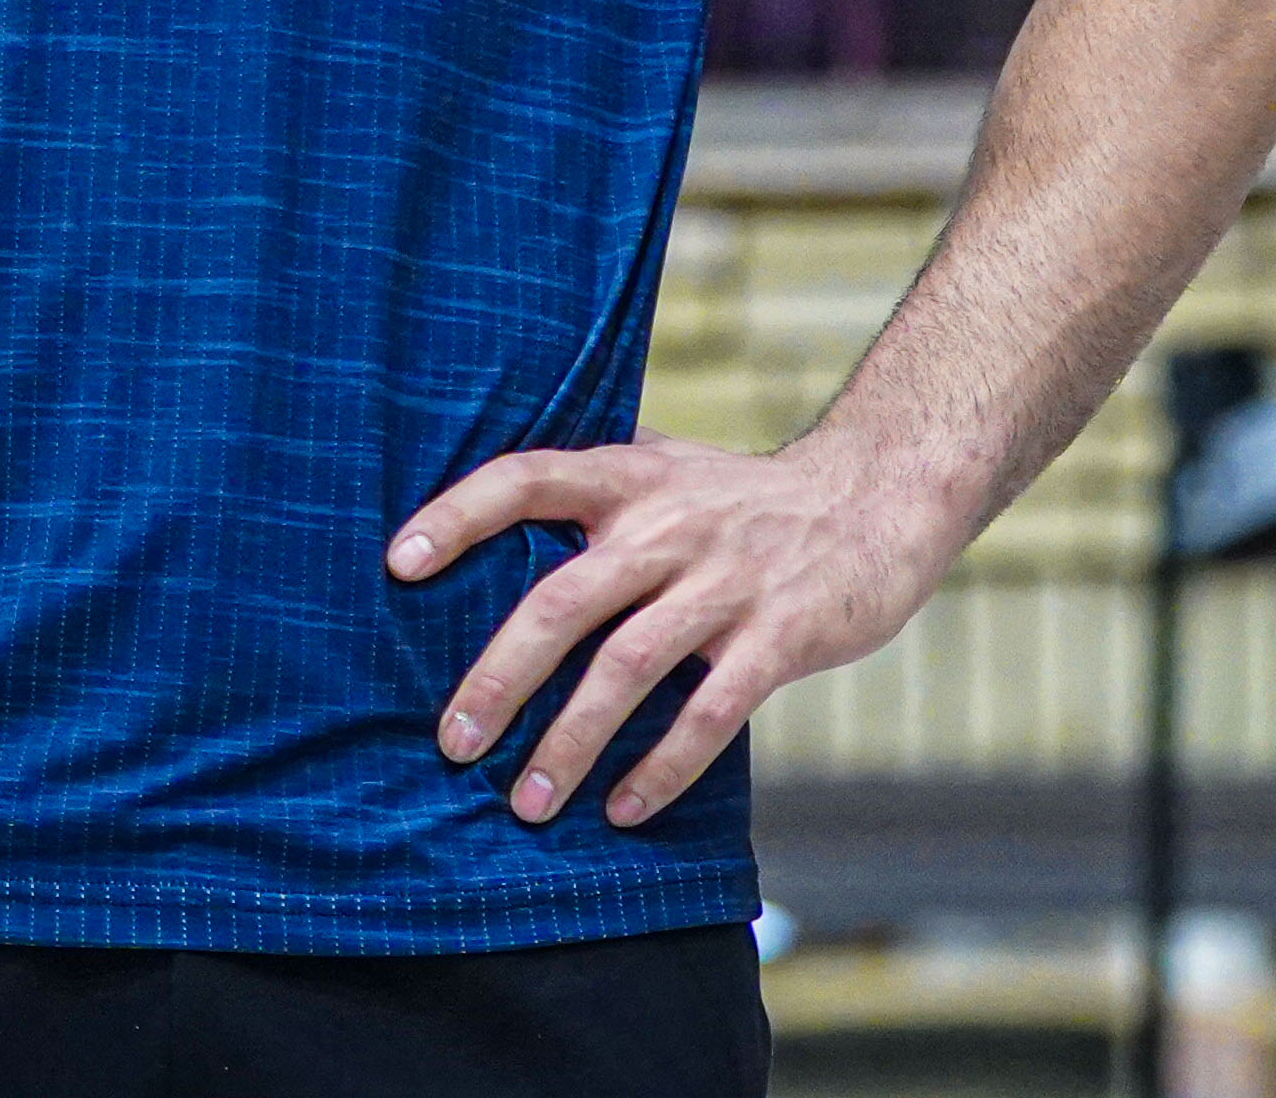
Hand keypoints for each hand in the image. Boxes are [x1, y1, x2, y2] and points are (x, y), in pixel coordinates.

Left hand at [390, 426, 957, 827]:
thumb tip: (492, 522)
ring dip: (570, 742)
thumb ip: (595, 491)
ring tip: (529, 803)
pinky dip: (663, 767)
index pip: (526, 479)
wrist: (878, 497)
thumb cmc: (747, 497)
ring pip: (627, 668)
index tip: (397, 564)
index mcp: (630, 480)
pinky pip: (710, 713)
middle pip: (561, 602)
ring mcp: (725, 583)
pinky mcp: (781, 636)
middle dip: (499, 679)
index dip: (459, 515)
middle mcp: (668, 526)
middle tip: (453, 742)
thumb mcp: (668, 468)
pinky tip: (623, 807)